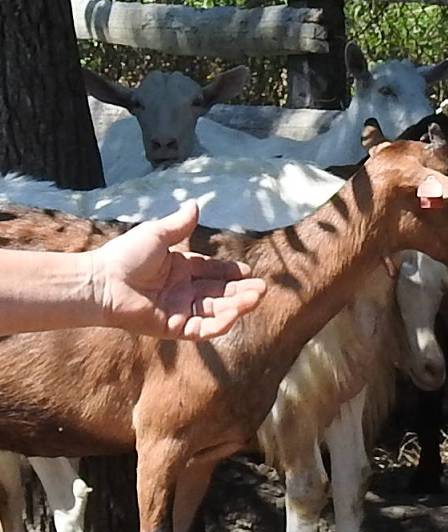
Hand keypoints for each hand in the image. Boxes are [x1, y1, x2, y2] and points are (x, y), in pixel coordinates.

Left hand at [83, 206, 265, 339]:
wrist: (102, 282)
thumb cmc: (124, 256)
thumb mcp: (156, 234)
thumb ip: (179, 224)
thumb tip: (195, 204)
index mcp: (179, 269)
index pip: (211, 271)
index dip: (230, 272)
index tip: (249, 272)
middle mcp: (182, 291)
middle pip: (219, 293)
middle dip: (241, 291)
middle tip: (262, 289)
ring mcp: (179, 310)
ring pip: (215, 311)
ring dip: (237, 305)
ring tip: (256, 297)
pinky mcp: (173, 328)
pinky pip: (202, 328)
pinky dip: (220, 323)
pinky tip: (234, 313)